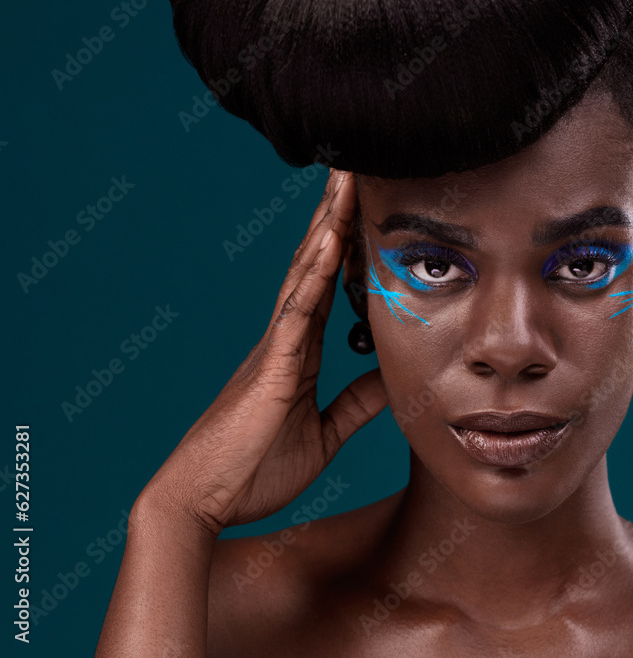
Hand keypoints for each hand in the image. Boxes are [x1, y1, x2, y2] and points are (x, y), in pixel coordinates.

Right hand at [141, 169, 385, 536]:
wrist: (204, 502)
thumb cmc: (255, 469)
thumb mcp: (326, 432)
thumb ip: (357, 402)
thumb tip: (393, 377)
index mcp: (300, 349)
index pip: (332, 283)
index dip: (352, 244)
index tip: (372, 206)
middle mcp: (288, 335)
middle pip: (318, 261)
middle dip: (338, 213)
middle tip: (359, 165)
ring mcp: (277, 345)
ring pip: (306, 270)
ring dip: (329, 222)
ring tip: (348, 176)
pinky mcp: (272, 365)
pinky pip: (297, 309)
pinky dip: (314, 270)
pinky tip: (332, 236)